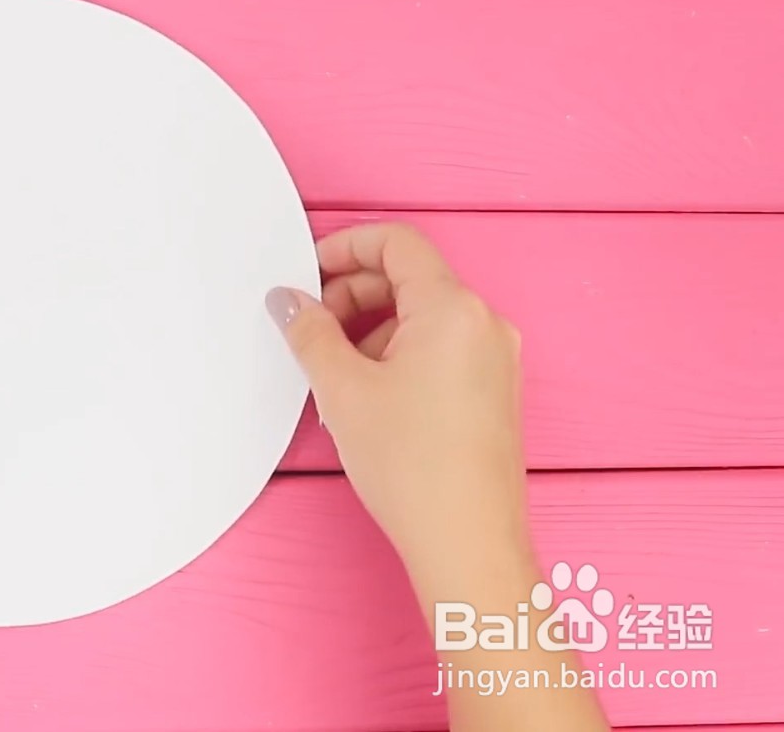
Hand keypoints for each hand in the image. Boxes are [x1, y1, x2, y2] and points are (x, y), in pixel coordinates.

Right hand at [268, 225, 608, 730]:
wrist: (467, 541)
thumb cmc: (415, 468)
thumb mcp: (342, 390)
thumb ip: (310, 332)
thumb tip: (288, 302)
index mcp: (453, 308)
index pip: (397, 243)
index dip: (344, 248)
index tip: (307, 272)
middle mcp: (484, 323)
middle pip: (409, 278)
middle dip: (352, 294)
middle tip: (311, 329)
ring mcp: (495, 358)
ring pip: (422, 316)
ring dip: (371, 327)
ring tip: (334, 372)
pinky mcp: (493, 390)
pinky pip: (440, 347)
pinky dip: (397, 353)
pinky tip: (365, 394)